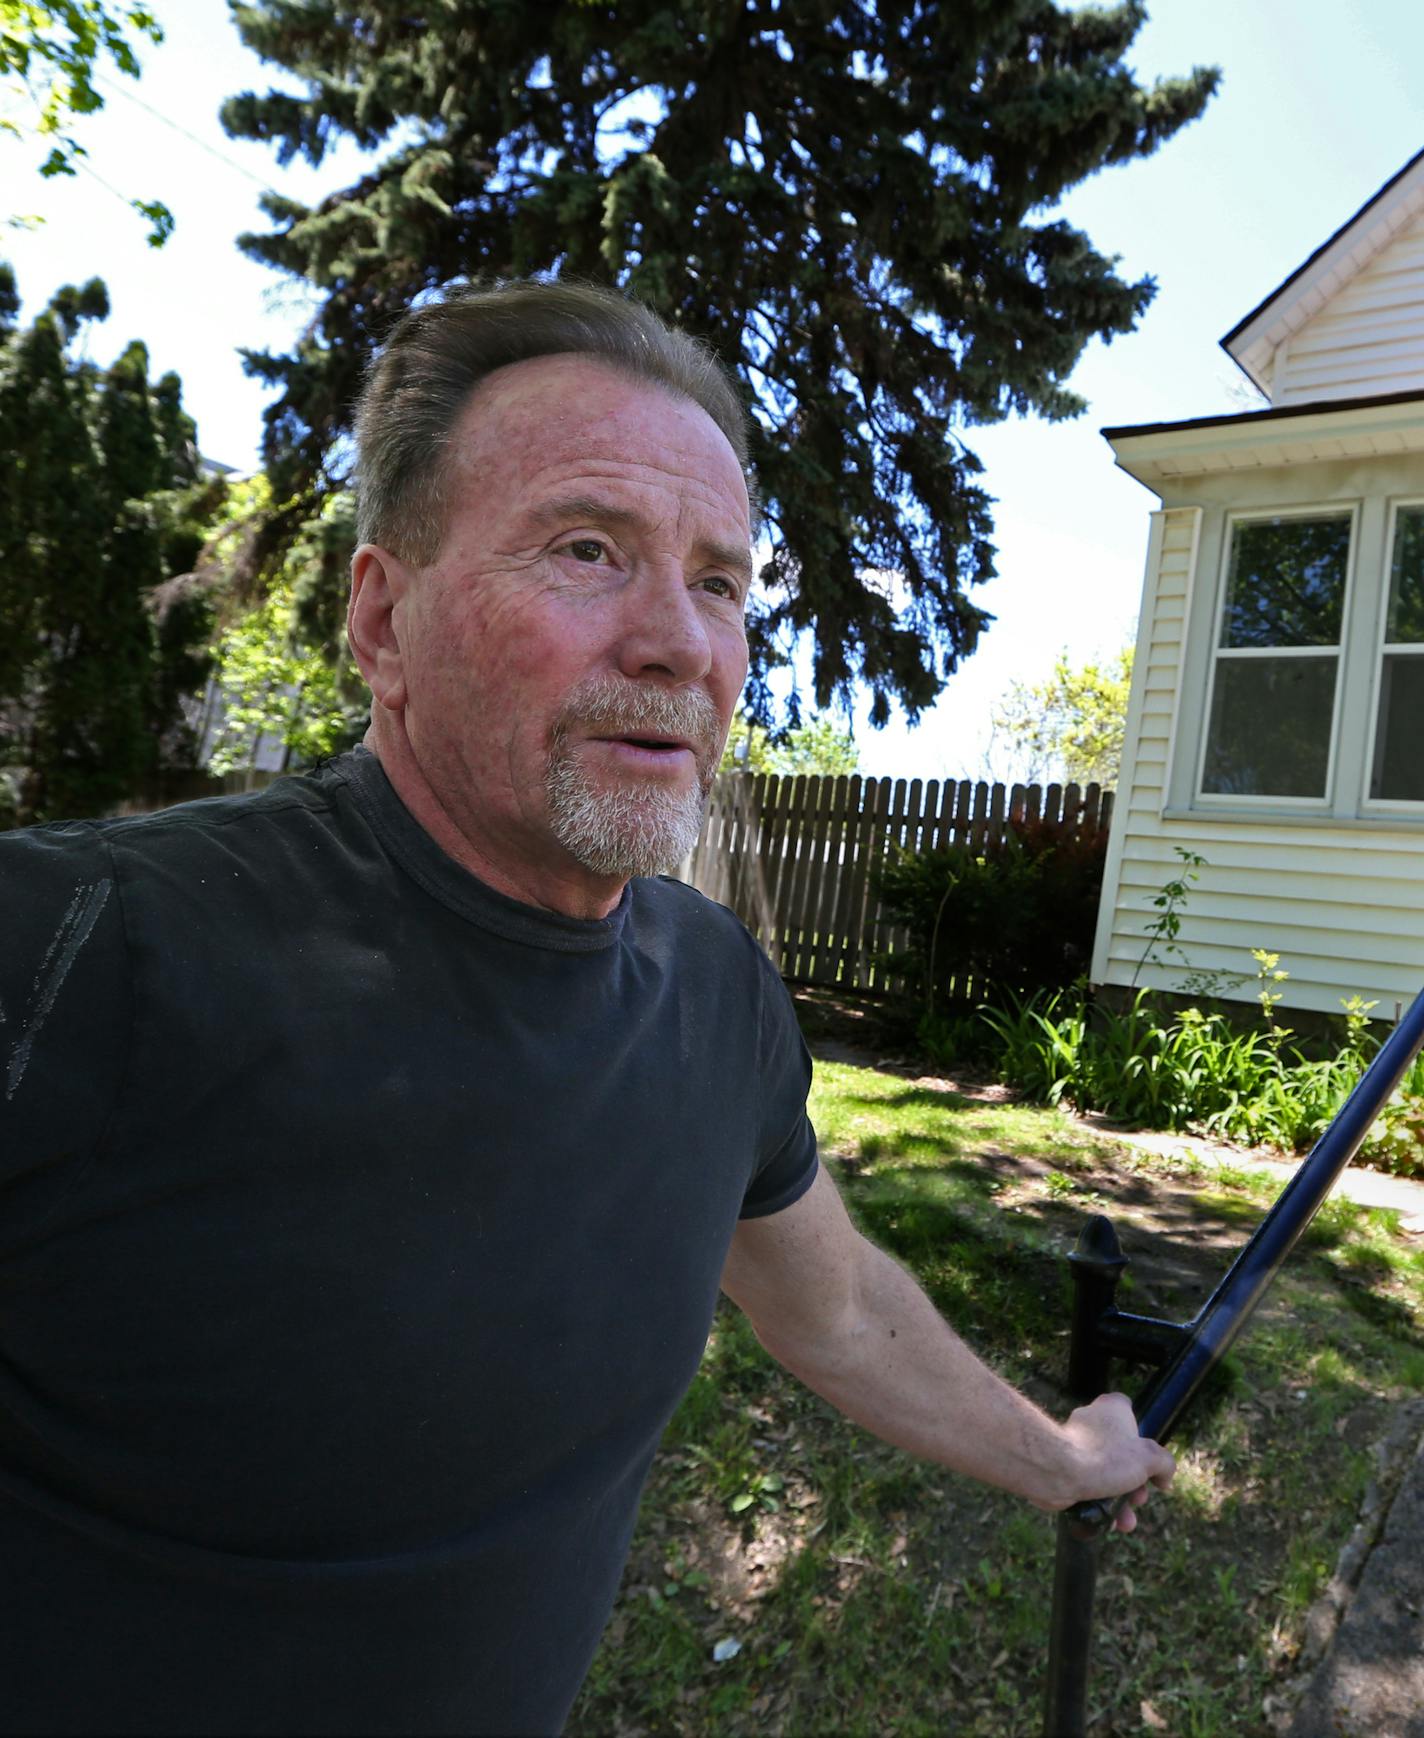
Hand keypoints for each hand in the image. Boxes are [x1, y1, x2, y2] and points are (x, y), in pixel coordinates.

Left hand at [1060, 1392, 1174, 1534]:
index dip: (1141, 1435)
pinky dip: (1099, 1504)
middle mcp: (1091, 1421)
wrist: (1058, 1473)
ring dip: (1120, 1501)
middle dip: (1135, 1483)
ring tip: (1126, 1522)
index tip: (1148, 1458)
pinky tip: (1108, 1522)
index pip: (1127, 1409)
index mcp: (1111, 1409)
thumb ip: (1165, 1464)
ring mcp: (1075, 1444)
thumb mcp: (1149, 1459)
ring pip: (1105, 1473)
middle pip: (1121, 1451)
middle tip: (1139, 1499)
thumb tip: (1164, 1479)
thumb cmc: (1104, 1457)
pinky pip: (1088, 1485)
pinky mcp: (1063, 1466)